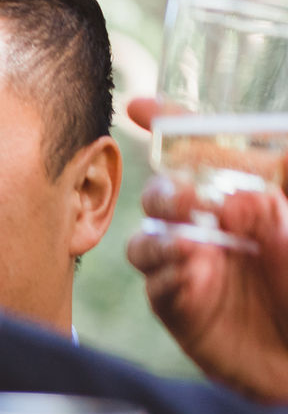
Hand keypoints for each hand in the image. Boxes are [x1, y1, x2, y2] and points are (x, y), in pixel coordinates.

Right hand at [124, 98, 287, 403]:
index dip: (169, 125)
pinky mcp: (179, 306)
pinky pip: (155, 283)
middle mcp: (214, 228)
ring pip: (146, 238)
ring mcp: (193, 267)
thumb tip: (234, 201)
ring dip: (161, 236)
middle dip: (168, 190)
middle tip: (193, 202)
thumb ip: (277, 212)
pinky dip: (167, 275)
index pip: (204, 152)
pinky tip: (193, 276)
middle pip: (164, 192)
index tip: (139, 108)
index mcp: (249, 197)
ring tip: (191, 247)